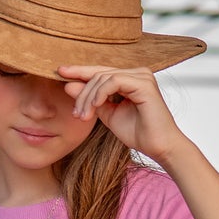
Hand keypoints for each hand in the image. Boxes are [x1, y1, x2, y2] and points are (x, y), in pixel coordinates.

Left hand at [57, 64, 182, 162]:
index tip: (59, 72)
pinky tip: (94, 107)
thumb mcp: (108, 114)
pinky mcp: (143, 83)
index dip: (79, 71)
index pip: (100, 71)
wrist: (159, 146)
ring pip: (103, 77)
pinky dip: (100, 94)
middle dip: (82, 92)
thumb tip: (68, 85)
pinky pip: (114, 82)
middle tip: (75, 113)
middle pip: (99, 74)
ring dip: (89, 97)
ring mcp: (142, 76)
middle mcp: (137, 73)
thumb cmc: (138, 133)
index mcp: (130, 78)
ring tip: (83, 116)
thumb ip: (91, 100)